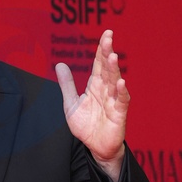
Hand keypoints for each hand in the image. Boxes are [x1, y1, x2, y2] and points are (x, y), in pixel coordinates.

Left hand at [55, 30, 129, 181]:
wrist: (95, 147)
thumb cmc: (86, 125)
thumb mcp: (71, 103)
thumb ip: (67, 84)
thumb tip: (60, 64)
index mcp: (95, 86)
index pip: (99, 64)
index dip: (102, 49)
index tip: (106, 33)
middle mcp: (106, 91)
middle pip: (107, 69)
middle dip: (107, 53)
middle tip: (108, 38)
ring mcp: (113, 102)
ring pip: (115, 82)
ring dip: (114, 70)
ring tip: (112, 56)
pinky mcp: (119, 115)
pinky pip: (121, 102)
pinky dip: (121, 92)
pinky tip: (120, 83)